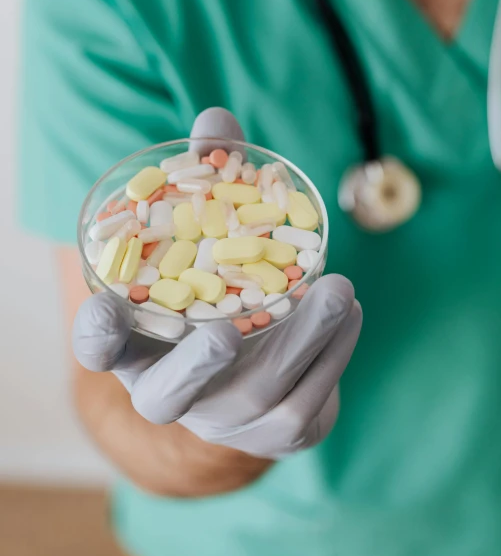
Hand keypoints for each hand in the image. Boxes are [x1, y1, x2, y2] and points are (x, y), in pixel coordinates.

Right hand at [73, 108, 361, 458]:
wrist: (256, 361)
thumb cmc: (219, 284)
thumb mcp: (206, 239)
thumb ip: (206, 181)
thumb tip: (217, 120)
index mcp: (141, 341)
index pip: (100, 347)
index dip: (95, 334)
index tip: (103, 309)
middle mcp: (173, 390)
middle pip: (169, 395)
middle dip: (196, 366)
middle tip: (224, 332)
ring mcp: (224, 421)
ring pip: (258, 398)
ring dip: (302, 342)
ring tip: (340, 289)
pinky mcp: (274, 435)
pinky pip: (305, 407)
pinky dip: (333, 357)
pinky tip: (350, 314)